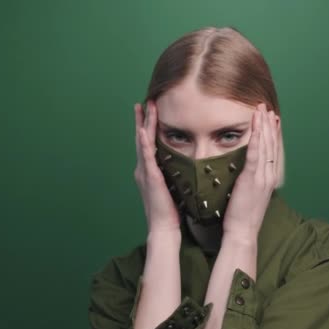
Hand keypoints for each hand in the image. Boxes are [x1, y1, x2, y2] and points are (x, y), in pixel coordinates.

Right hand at [133, 101, 180, 232]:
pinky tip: (144, 131)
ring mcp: (145, 172)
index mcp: (149, 170)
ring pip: (143, 142)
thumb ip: (175, 174)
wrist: (164, 226)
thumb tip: (185, 164)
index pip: (148, 143)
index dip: (147, 127)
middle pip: (142, 138)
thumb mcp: (173, 186)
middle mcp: (144, 168)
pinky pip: (146, 156)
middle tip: (143, 102)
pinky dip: (144, 142)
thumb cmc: (171, 210)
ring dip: (143, 124)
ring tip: (143, 107)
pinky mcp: (150, 177)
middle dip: (142, 120)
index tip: (150, 111)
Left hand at [222, 103, 280, 241]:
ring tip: (261, 110)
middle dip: (269, 124)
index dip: (273, 133)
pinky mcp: (252, 179)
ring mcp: (262, 177)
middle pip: (272, 144)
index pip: (273, 150)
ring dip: (264, 126)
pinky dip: (257, 139)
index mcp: (269, 178)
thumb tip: (246, 170)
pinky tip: (257, 127)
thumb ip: (251, 180)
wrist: (243, 231)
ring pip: (265, 146)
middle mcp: (269, 175)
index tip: (272, 119)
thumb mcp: (250, 194)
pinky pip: (255, 155)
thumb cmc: (242, 215)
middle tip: (266, 107)